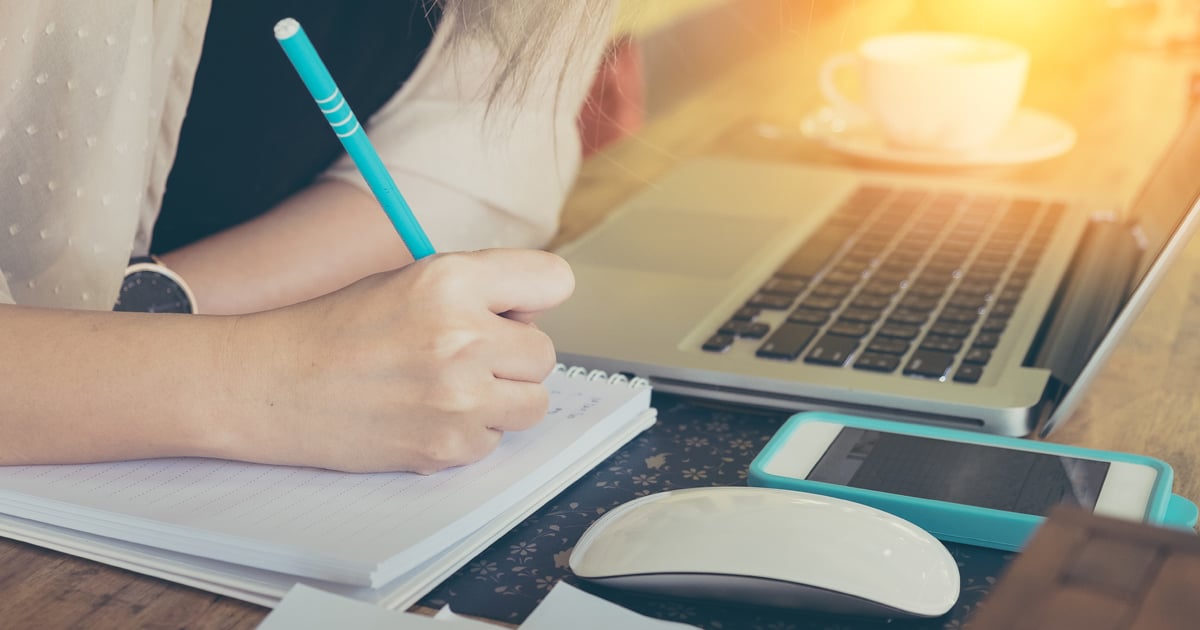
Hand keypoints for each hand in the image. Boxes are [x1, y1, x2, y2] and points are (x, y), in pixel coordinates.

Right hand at [222, 249, 573, 472]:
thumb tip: (538, 315)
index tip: (514, 311)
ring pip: (533, 402)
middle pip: (545, 353)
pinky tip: (425, 416)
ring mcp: (458, 397)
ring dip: (501, 399)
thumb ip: (479, 289)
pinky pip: (495, 441)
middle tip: (464, 356)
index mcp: (453, 280)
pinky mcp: (447, 446)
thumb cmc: (338, 329)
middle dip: (512, 357)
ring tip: (449, 388)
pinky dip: (469, 434)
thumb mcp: (410, 280)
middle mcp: (463, 337)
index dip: (533, 298)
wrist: (272, 384)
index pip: (555, 281)